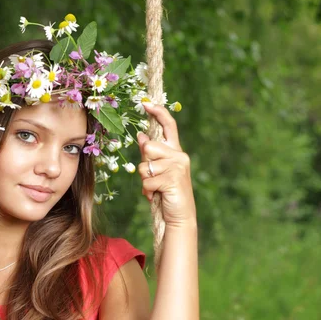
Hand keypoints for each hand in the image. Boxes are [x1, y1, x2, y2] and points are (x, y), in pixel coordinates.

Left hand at [137, 102, 196, 227]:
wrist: (179, 216)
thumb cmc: (166, 192)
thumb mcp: (157, 170)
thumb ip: (151, 154)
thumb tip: (141, 135)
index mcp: (175, 151)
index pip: (169, 126)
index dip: (158, 112)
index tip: (146, 102)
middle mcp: (179, 155)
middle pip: (149, 147)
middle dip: (144, 164)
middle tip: (153, 177)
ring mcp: (177, 167)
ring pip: (145, 165)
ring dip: (144, 180)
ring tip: (155, 188)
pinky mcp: (172, 179)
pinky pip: (147, 180)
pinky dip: (147, 191)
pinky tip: (156, 196)